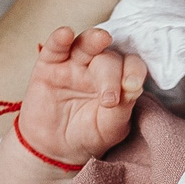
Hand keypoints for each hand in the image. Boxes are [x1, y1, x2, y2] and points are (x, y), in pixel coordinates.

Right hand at [20, 25, 145, 167]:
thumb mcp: (109, 130)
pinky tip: (65, 34)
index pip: (132, 66)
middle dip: (111, 76)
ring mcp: (73, 63)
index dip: (135, 72)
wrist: (55, 149)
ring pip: (86, 44)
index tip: (134, 87)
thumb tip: (134, 89)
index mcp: (119, 79)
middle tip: (109, 100)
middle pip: (109, 58)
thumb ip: (122, 111)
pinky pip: (55, 48)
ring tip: (101, 39)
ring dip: (94, 39)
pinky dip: (59, 39)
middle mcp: (98, 67)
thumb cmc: (88, 135)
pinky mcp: (49, 65)